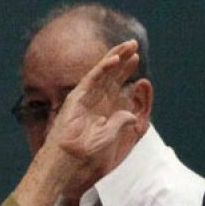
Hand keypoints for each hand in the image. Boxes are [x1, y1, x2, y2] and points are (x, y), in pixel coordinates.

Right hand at [15, 41, 142, 205]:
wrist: (68, 162)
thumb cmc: (85, 155)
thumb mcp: (110, 137)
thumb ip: (121, 124)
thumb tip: (132, 115)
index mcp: (102, 108)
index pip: (115, 84)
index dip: (125, 71)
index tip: (136, 59)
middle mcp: (93, 100)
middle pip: (110, 74)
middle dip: (122, 59)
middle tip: (133, 44)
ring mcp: (84, 97)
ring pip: (102, 72)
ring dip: (116, 57)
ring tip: (129, 45)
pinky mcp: (77, 97)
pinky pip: (93, 79)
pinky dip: (104, 68)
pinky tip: (116, 59)